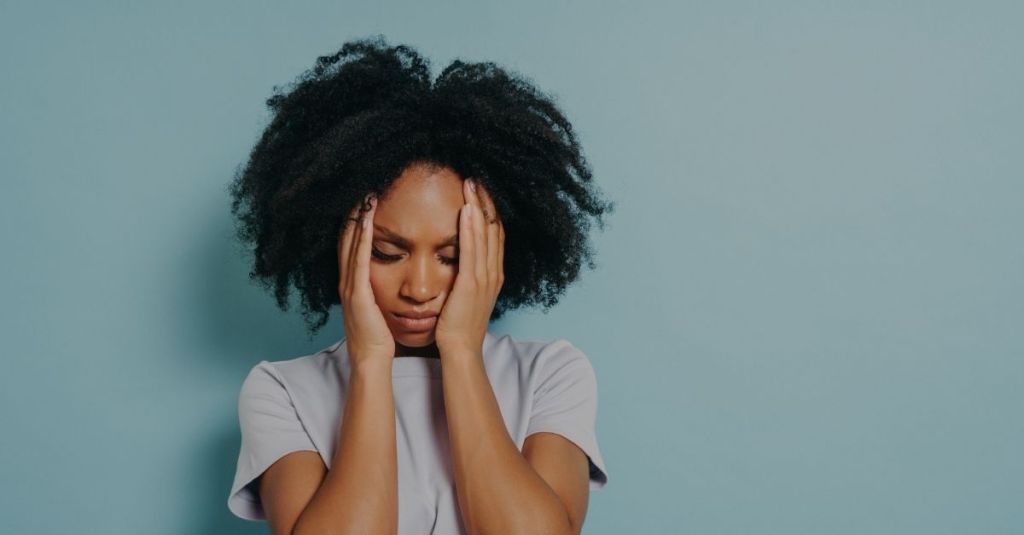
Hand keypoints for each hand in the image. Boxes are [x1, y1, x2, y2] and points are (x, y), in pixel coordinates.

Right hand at [338, 194, 394, 366]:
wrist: (372, 359)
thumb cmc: (378, 336)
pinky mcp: (357, 293)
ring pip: (350, 245)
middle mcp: (347, 281)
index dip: (355, 223)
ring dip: (355, 220)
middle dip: (352, 215)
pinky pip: (358, 260)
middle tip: (361, 189)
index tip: (364, 201)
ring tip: (363, 197)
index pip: (352, 246)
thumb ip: (378, 290)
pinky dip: (360, 239)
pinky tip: (365, 222)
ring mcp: (350, 286)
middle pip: (346, 240)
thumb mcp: (377, 306)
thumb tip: (391, 275)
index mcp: (353, 284)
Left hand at [434, 178, 504, 357]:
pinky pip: (471, 249)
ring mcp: (485, 278)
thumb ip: (467, 277)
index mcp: (493, 274)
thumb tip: (459, 261)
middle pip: (494, 229)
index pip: (495, 235)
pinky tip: (465, 210)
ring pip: (485, 234)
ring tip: (470, 184)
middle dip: (485, 202)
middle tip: (477, 179)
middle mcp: (493, 273)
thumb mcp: (466, 296)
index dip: (489, 211)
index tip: (480, 191)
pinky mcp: (471, 283)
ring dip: (478, 207)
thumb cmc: (458, 326)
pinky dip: (469, 228)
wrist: (460, 351)